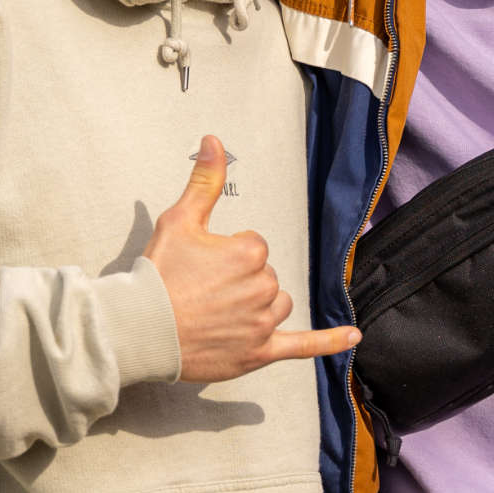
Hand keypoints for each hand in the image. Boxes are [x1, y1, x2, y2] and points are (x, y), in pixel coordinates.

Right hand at [144, 135, 360, 381]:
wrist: (140, 329)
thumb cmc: (160, 274)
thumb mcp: (180, 219)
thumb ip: (205, 180)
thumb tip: (215, 140)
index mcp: (250, 252)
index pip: (255, 247)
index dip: (228, 255)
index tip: (204, 266)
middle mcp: (263, 287)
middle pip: (266, 276)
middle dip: (241, 280)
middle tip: (204, 290)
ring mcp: (263, 322)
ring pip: (277, 304)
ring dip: (259, 306)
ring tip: (220, 312)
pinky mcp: (260, 352)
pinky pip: (302, 345)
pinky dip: (328, 341)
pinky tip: (353, 337)